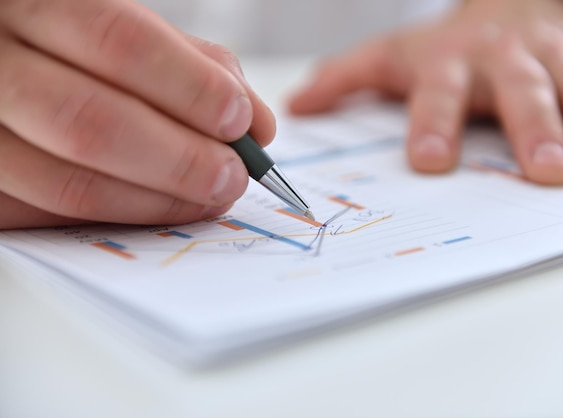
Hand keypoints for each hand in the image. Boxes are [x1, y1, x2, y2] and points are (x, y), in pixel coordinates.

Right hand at [0, 0, 274, 228]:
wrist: (4, 62)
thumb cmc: (73, 46)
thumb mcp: (128, 32)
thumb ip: (194, 67)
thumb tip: (257, 125)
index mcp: (33, 2)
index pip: (120, 41)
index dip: (191, 88)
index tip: (240, 121)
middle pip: (91, 123)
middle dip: (181, 160)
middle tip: (233, 176)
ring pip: (68, 184)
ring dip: (157, 200)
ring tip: (209, 197)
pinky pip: (50, 216)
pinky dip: (118, 215)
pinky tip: (157, 205)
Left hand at [289, 0, 562, 184]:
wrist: (507, 6)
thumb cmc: (445, 47)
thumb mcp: (391, 56)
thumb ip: (345, 79)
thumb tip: (297, 106)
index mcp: (450, 62)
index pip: (436, 95)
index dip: (432, 124)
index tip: (429, 161)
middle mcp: (504, 57)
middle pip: (521, 92)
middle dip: (536, 129)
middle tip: (546, 172)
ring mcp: (554, 57)